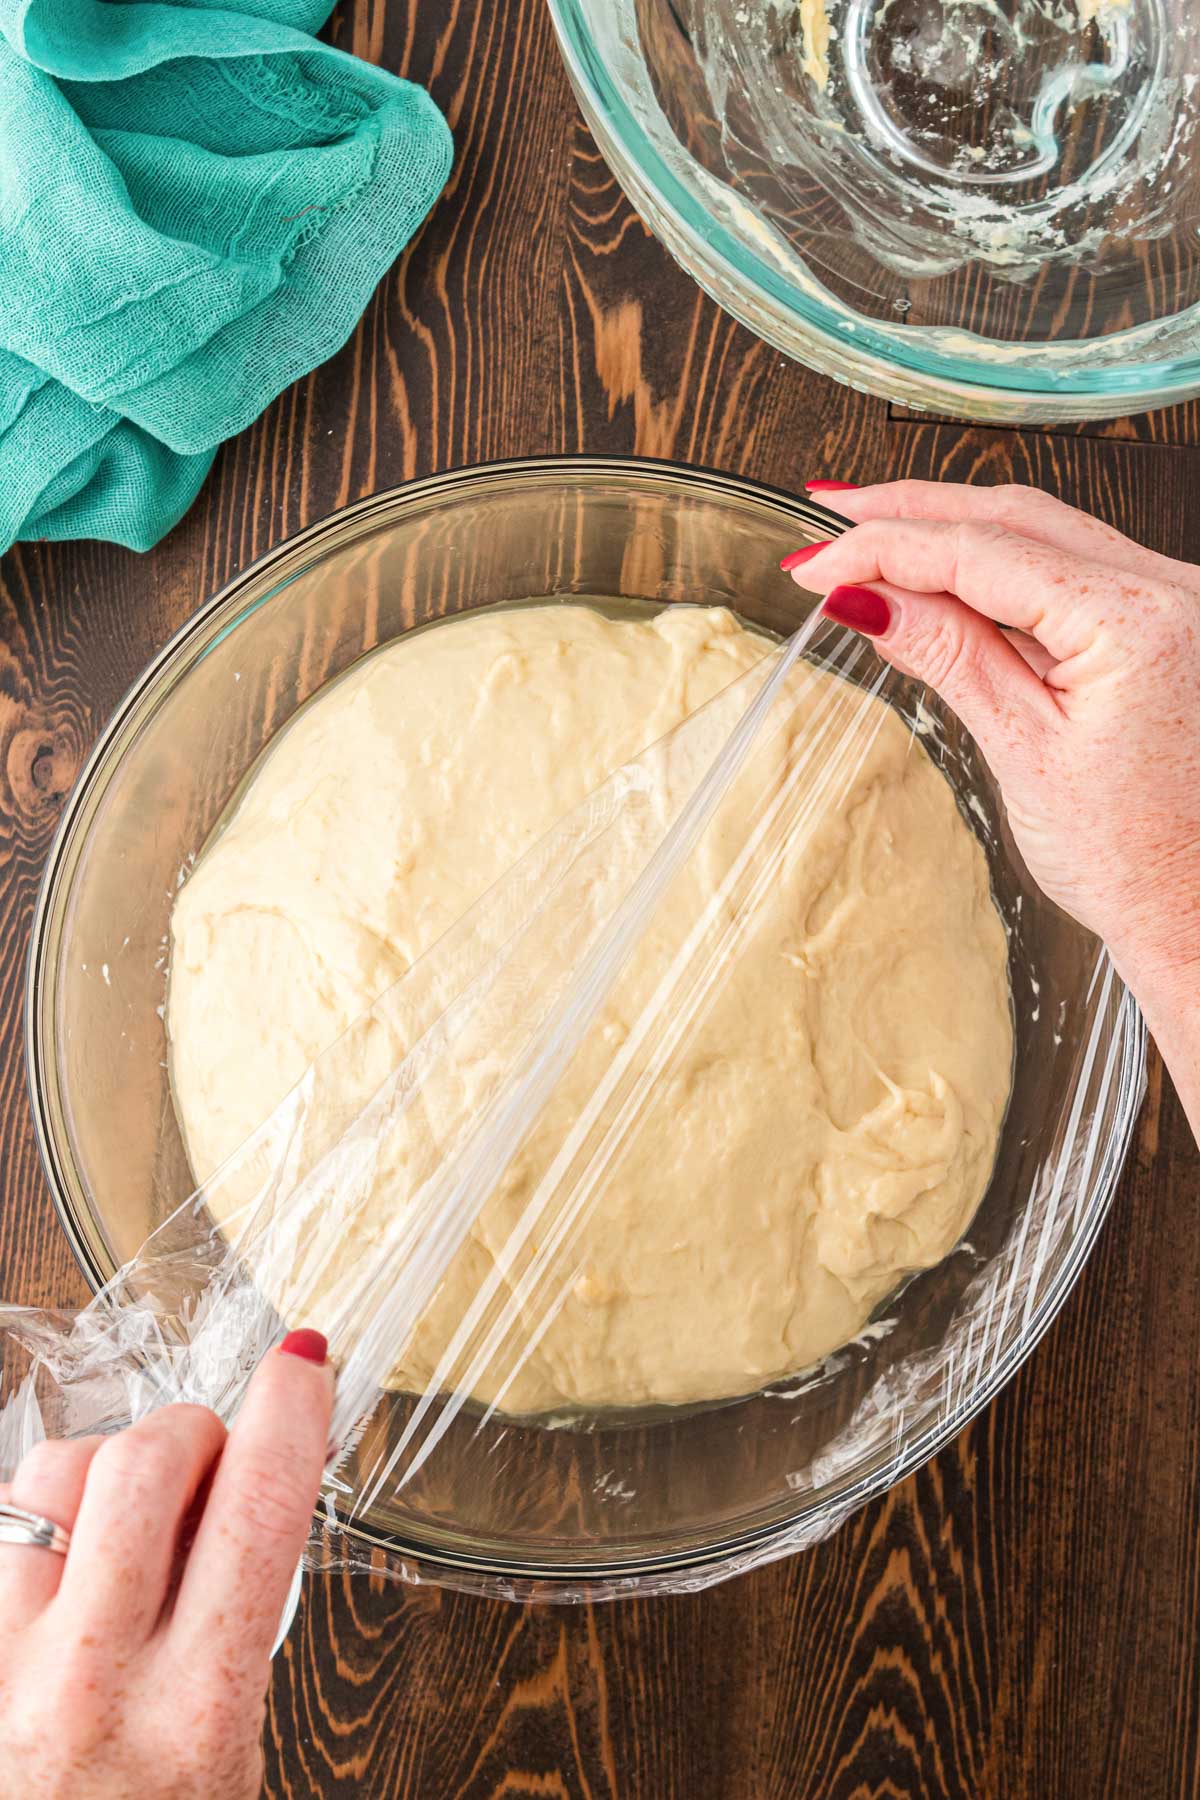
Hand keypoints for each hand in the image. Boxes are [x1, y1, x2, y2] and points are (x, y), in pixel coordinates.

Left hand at [0, 1330, 332, 1799]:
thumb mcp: (231, 1769)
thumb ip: (237, 1640)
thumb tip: (245, 1505)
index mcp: (194, 1718)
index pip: (258, 1510)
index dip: (290, 1410)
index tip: (303, 1360)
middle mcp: (91, 1685)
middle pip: (146, 1461)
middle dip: (193, 1429)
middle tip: (211, 1459)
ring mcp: (4, 1668)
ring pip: (55, 1476)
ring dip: (106, 1468)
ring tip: (125, 1520)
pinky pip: (1, 1531)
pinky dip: (40, 1524)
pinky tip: (62, 1570)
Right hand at [785, 480, 1199, 1125]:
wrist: (1196, 905)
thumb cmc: (1136, 856)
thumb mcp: (1024, 751)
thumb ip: (948, 655)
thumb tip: (867, 598)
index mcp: (1139, 621)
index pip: (982, 551)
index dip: (884, 548)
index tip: (816, 562)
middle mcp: (1173, 588)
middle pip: (1013, 514)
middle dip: (910, 512)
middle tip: (828, 517)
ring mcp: (1175, 596)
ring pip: (1040, 528)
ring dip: (950, 527)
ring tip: (868, 535)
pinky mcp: (1165, 616)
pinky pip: (1068, 564)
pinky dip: (996, 562)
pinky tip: (940, 572)